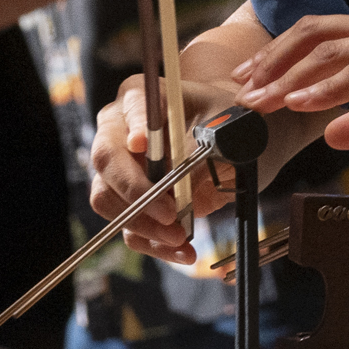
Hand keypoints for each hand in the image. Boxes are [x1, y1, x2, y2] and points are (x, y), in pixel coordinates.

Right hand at [87, 73, 241, 263]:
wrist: (242, 141)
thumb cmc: (232, 122)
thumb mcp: (227, 127)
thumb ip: (201, 147)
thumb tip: (177, 180)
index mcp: (142, 97)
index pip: (130, 108)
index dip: (133, 126)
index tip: (142, 143)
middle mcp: (119, 131)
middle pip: (106, 160)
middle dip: (135, 190)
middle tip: (168, 212)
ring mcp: (120, 169)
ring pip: (107, 199)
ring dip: (142, 223)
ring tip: (180, 236)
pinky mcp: (131, 202)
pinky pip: (129, 227)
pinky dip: (154, 244)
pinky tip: (183, 251)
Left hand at [233, 13, 348, 149]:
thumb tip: (331, 134)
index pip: (328, 33)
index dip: (286, 53)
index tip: (255, 80)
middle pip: (318, 31)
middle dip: (274, 59)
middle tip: (242, 89)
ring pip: (333, 48)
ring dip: (289, 76)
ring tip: (258, 101)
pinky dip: (325, 87)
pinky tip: (301, 105)